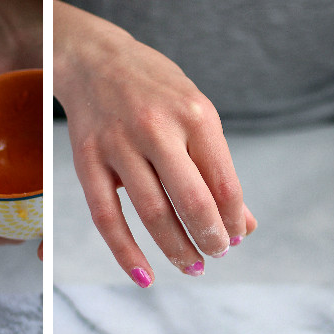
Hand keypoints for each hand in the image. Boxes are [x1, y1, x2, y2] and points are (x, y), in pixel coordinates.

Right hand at [53, 1, 255, 286]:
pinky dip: (126, 253)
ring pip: (153, 213)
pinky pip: (108, 218)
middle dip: (210, 238)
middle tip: (217, 254)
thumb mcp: (195, 114)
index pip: (223, 182)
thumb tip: (245, 225)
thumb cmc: (155, 90)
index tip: (236, 237)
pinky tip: (145, 276)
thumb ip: (218, 167)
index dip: (233, 218)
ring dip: (177, 249)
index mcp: (195, 114)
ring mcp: (119, 145)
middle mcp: (157, 128)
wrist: (94, 58)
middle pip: (191, 201)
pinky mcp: (87, 160)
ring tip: (192, 266)